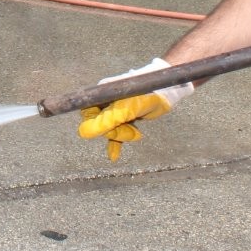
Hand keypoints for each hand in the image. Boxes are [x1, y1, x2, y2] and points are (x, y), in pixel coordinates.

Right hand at [77, 59, 192, 160]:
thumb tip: (84, 133)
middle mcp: (105, 102)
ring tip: (136, 134)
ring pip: (109, 130)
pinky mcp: (124, 118)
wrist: (165, 94)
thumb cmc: (146, 96)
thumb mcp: (125, 109)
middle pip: (99, 124)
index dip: (95, 124)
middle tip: (130, 130)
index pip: (87, 113)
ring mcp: (115, 111)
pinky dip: (116, 144)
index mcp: (101, 94)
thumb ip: (106, 121)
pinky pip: (115, 134)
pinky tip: (114, 156)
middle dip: (114, 131)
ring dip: (121, 136)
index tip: (110, 128)